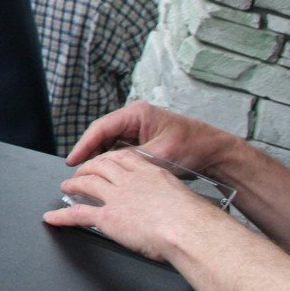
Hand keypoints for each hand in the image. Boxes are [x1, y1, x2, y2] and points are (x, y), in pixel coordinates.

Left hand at [46, 148, 226, 262]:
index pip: (124, 158)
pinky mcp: (108, 217)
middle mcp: (130, 180)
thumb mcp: (184, 198)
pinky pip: (79, 214)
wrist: (189, 229)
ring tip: (66, 187)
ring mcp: (116, 197)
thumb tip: (176, 209)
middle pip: (101, 167)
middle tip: (80, 172)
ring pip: (87, 184)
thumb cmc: (196, 220)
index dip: (110, 158)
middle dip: (88, 168)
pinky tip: (52, 218)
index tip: (105, 160)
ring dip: (73, 184)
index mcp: (150, 173)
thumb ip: (172, 197)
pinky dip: (62, 216)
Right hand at [63, 101, 237, 173]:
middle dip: (89, 154)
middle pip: (101, 135)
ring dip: (100, 160)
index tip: (73, 161)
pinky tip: (108, 176)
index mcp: (137, 113)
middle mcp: (134, 119)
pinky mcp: (142, 142)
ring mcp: (137, 130)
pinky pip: (119, 151)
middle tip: (78, 173)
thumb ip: (131, 159)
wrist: (216, 153)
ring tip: (90, 177)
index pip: (101, 128)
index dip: (84, 145)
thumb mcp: (160, 154)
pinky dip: (112, 163)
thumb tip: (107, 168)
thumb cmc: (194, 147)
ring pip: (109, 144)